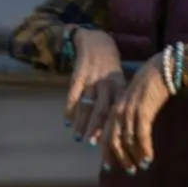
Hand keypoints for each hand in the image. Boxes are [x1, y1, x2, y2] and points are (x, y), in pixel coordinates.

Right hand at [63, 28, 123, 145]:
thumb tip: (118, 126)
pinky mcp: (78, 76)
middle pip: (102, 111)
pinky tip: (67, 122)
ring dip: (81, 122)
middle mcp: (107, 84)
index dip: (114, 128)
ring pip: (87, 105)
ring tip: (77, 137)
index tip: (112, 144)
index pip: (118, 111)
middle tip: (92, 144)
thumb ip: (118, 100)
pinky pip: (73, 95)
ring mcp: (91, 80)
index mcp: (120, 86)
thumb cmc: (110, 67)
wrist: (97, 42)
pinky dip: (69, 109)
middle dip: (96, 129)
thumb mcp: (120, 81)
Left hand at [105, 54, 172, 173]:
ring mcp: (130, 112)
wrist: (161, 69)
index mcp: (114, 110)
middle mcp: (118, 112)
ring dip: (135, 157)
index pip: (107, 136)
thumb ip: (130, 119)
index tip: (109, 167)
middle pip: (114, 141)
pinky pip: (141, 136)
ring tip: (141, 167)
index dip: (107, 153)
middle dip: (120, 158)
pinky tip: (149, 159)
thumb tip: (129, 138)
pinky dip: (144, 150)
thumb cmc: (149, 88)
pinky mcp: (143, 111)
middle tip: (129, 171)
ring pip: (128, 141)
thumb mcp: (135, 103)